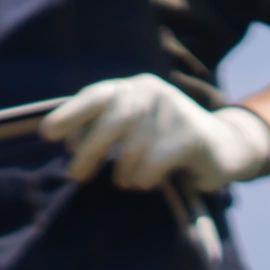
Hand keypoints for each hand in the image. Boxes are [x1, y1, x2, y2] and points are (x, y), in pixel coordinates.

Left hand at [40, 75, 269, 192]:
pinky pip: (153, 164)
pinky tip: (150, 181)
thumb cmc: (166, 144)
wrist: (222, 148)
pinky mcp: (192, 136)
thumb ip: (103, 130)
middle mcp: (153, 92)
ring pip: (132, 150)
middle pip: (112, 121)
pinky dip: (145, 179)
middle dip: (89, 150)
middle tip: (77, 176)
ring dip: (124, 173)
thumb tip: (66, 143)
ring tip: (128, 180)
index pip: (97, 96)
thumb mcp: (134, 130)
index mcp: (134, 88)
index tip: (46, 135)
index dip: (70, 114)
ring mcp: (175, 111)